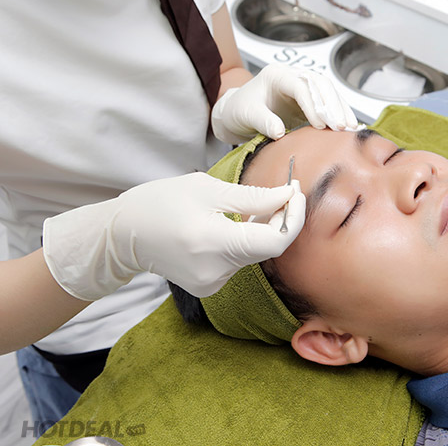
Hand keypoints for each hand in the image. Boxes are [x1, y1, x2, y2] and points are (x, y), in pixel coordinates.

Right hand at [43, 173, 305, 299]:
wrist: (122, 235)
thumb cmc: (161, 202)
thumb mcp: (207, 188)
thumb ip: (253, 196)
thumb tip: (289, 196)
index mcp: (213, 242)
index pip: (275, 242)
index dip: (293, 218)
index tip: (296, 193)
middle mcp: (215, 271)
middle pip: (267, 248)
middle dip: (281, 219)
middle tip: (283, 191)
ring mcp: (212, 284)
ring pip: (255, 254)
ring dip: (263, 230)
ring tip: (250, 206)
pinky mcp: (210, 287)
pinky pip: (240, 262)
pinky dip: (245, 242)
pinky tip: (232, 226)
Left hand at [212, 63, 358, 143]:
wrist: (236, 113)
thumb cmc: (240, 110)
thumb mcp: (247, 115)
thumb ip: (262, 122)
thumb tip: (279, 132)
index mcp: (276, 75)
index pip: (301, 86)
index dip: (313, 105)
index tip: (320, 125)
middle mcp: (292, 76)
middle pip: (320, 84)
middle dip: (333, 105)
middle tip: (340, 126)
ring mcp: (302, 86)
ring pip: (328, 91)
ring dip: (340, 109)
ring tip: (349, 128)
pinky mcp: (308, 99)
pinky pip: (328, 102)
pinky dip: (338, 113)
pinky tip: (347, 126)